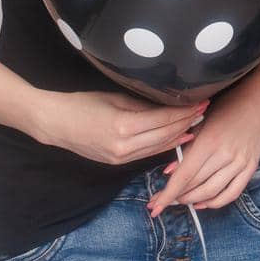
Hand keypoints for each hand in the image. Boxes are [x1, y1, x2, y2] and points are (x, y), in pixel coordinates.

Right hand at [33, 90, 202, 165]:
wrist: (55, 124)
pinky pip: (147, 153)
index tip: (200, 102)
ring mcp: (121, 157)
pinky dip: (164, 145)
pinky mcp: (117, 162)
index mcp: (124, 126)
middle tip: (204, 111)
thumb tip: (168, 104)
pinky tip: (177, 138)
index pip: (164, 120)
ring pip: (159, 147)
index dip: (184, 112)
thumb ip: (143, 104)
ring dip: (179, 136)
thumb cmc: (83, 104)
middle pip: (165, 135)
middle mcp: (124, 146)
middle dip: (187, 123)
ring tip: (196, 123)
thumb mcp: (115, 98)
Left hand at [146, 92, 259, 216]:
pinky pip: (232, 193)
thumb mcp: (201, 123)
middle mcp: (225, 155)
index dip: (168, 194)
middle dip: (175, 197)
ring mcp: (240, 163)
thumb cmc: (226, 108)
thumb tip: (169, 172)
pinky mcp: (251, 167)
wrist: (258, 103)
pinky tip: (203, 203)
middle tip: (161, 202)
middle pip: (195, 185)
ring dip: (193, 200)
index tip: (155, 206)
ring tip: (181, 200)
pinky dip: (216, 202)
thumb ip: (185, 149)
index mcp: (209, 141)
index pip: (184, 176)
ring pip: (212, 192)